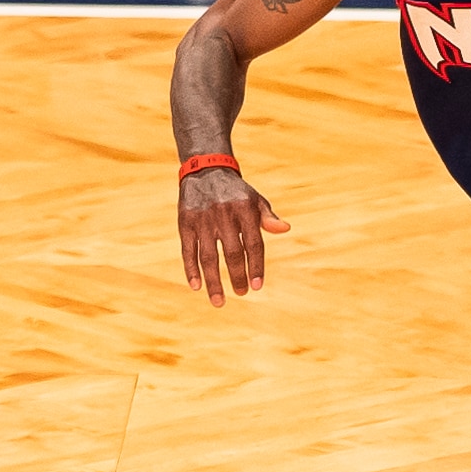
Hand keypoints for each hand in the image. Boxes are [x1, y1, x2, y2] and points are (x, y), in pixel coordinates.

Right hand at [179, 166, 289, 304]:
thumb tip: (285, 229)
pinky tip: (197, 287)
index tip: (257, 286)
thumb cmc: (236, 192)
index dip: (255, 266)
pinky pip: (188, 250)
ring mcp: (203, 219)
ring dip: (213, 282)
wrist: (205, 170)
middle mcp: (223, 214)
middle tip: (241, 294)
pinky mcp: (185, 222)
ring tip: (219, 301)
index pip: (253, 243)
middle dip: (237, 276)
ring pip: (208, 256)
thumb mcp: (254, 199)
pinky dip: (191, 270)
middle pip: (231, 253)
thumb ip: (267, 217)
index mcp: (244, 209)